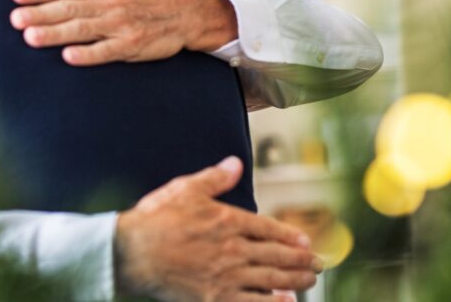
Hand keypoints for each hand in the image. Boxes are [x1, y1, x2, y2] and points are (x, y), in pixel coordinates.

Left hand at [10, 0, 237, 65]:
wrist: (184, 11)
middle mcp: (107, 3)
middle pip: (69, 8)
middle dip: (40, 12)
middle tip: (14, 18)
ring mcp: (120, 24)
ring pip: (83, 29)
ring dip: (56, 33)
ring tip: (30, 37)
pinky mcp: (132, 44)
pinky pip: (108, 51)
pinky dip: (89, 54)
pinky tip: (69, 57)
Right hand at [115, 157, 320, 300]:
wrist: (132, 253)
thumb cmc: (155, 220)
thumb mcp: (184, 189)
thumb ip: (214, 178)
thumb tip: (235, 164)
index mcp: (228, 221)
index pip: (269, 229)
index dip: (291, 236)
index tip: (305, 241)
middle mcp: (233, 249)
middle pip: (277, 256)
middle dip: (301, 260)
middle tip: (318, 264)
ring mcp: (227, 276)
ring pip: (272, 279)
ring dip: (296, 280)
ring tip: (309, 281)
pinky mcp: (216, 298)